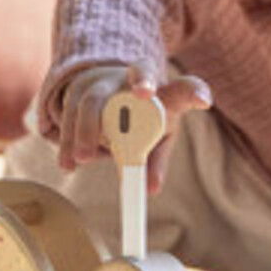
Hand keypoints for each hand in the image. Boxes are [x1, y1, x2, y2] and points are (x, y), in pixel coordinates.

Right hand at [57, 64, 212, 192]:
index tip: (203, 101)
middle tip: (127, 127)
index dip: (192, 92)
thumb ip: (155, 159)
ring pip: (93, 99)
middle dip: (138, 98)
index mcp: (164, 94)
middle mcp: (134, 82)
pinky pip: (69, 111)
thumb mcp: (157, 134)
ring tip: (82, 159)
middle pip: (127, 88)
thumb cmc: (144, 117)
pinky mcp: (78, 90)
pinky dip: (67, 138)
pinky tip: (67, 162)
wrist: (110, 87)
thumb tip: (151, 188)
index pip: (182, 89)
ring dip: (85, 129)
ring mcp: (105, 82)